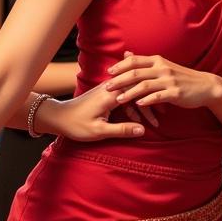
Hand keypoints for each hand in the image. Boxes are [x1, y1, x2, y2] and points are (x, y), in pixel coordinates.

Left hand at [36, 81, 152, 140]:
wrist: (58, 117)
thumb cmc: (76, 125)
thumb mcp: (99, 132)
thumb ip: (121, 129)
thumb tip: (142, 130)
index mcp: (109, 96)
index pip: (135, 92)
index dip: (150, 101)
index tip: (161, 114)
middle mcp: (109, 89)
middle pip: (135, 91)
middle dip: (150, 103)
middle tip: (163, 116)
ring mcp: (106, 91)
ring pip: (131, 94)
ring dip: (143, 106)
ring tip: (156, 120)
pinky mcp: (104, 95)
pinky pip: (124, 97)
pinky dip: (134, 106)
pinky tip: (141, 117)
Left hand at [105, 51, 220, 109]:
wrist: (205, 86)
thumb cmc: (181, 78)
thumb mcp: (163, 66)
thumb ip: (144, 62)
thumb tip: (126, 54)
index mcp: (157, 61)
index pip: (134, 61)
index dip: (120, 66)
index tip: (108, 72)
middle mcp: (162, 68)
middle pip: (136, 73)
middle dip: (119, 80)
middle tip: (106, 86)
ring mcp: (169, 80)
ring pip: (144, 85)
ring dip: (129, 92)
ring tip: (118, 98)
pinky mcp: (175, 93)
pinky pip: (158, 97)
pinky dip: (147, 100)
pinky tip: (138, 105)